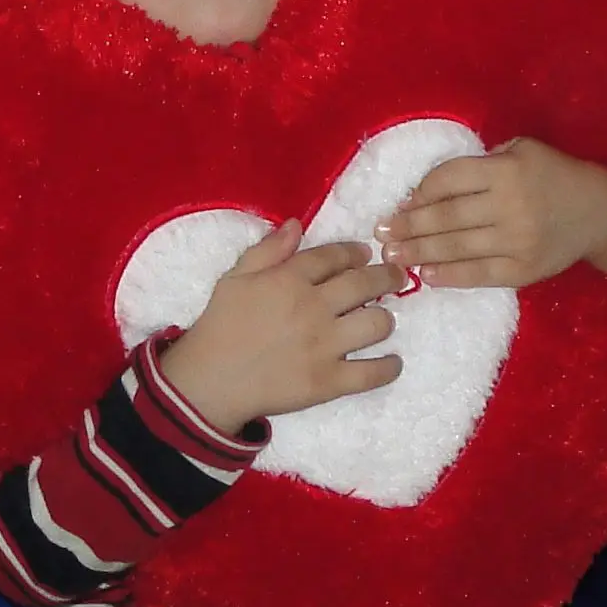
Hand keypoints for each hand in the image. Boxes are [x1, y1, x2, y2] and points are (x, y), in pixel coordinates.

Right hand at [158, 220, 405, 436]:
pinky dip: (388, 367)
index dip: (354, 252)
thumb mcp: (235, 277)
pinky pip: (372, 373)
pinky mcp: (329, 382)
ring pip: (377, 324)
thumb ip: (268, 250)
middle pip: (365, 284)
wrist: (210, 382)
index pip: (334, 257)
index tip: (365, 253)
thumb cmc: (220, 326)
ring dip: (386, 318)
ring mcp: (325, 346)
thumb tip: (298, 224)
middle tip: (396, 277)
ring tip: (383, 319)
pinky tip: (391, 362)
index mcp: (290, 279)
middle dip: (387, 277)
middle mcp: (314, 308)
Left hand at [374, 138, 606, 291]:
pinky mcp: (523, 270)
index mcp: (506, 170)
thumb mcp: (523, 150)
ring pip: (456, 247)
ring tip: (391, 254)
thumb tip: (428, 189)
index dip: (420, 191)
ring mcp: (516, 241)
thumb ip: (481, 163)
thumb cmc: (554, 175)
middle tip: (380, 232)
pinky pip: (478, 275)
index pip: (449, 179)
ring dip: (419, 252)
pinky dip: (449, 276)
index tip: (400, 202)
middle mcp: (509, 205)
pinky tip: (425, 275)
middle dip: (408, 225)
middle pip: (446, 216)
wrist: (599, 213)